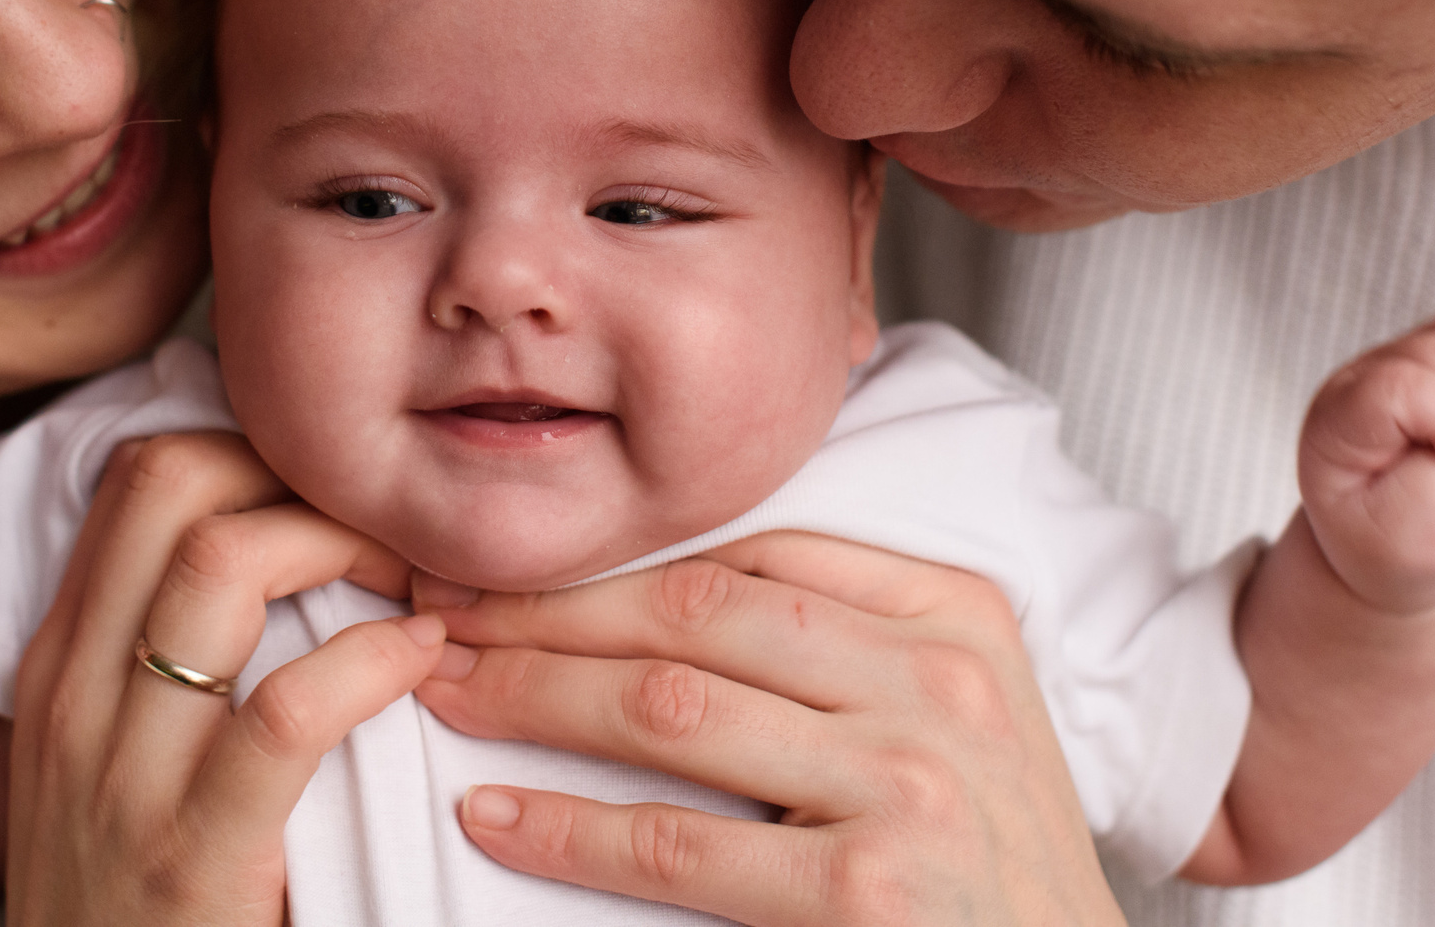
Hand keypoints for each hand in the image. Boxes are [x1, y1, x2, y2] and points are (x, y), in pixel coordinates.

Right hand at [0, 432, 448, 926]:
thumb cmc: (125, 898)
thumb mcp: (108, 760)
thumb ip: (162, 659)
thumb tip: (275, 551)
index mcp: (62, 661)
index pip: (144, 475)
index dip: (259, 445)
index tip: (342, 487)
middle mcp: (77, 694)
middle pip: (176, 484)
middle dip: (301, 471)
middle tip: (389, 520)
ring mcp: (124, 773)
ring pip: (220, 566)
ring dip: (345, 542)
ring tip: (417, 578)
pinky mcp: (192, 856)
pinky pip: (285, 712)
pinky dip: (373, 661)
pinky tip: (421, 660)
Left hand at [410, 533, 1122, 926]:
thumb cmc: (991, 860)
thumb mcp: (953, 710)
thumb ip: (842, 635)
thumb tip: (653, 590)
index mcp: (953, 611)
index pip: (749, 544)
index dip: (610, 550)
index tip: (512, 563)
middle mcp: (937, 679)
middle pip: (692, 608)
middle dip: (545, 609)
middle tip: (444, 615)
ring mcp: (906, 782)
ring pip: (667, 706)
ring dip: (530, 696)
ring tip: (447, 693)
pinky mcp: (867, 895)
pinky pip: (675, 844)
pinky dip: (565, 828)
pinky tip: (493, 813)